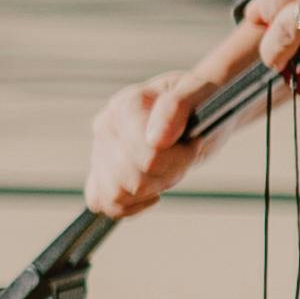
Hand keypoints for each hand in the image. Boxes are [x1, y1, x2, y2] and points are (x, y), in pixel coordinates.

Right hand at [81, 58, 244, 219]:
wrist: (196, 109)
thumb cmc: (199, 100)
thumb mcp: (199, 93)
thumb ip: (176, 108)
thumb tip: (156, 140)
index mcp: (126, 105)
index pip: (147, 156)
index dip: (179, 158)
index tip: (194, 143)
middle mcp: (106, 127)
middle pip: (132, 179)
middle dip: (167, 175)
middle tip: (184, 156)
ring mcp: (99, 151)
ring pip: (115, 194)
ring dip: (150, 190)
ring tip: (167, 171)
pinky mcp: (101, 172)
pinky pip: (102, 202)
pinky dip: (131, 205)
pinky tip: (153, 192)